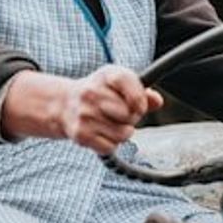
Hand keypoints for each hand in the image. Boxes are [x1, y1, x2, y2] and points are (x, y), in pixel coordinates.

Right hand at [2, 65, 163, 153]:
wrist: (65, 105)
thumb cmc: (100, 93)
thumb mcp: (120, 85)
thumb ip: (141, 92)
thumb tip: (157, 101)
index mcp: (106, 74)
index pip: (126, 81)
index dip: (139, 97)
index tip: (140, 106)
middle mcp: (92, 92)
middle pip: (130, 114)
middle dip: (132, 118)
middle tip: (121, 115)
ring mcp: (85, 114)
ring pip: (124, 134)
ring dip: (123, 133)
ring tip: (111, 124)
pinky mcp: (81, 134)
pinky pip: (111, 147)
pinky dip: (110, 144)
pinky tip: (101, 133)